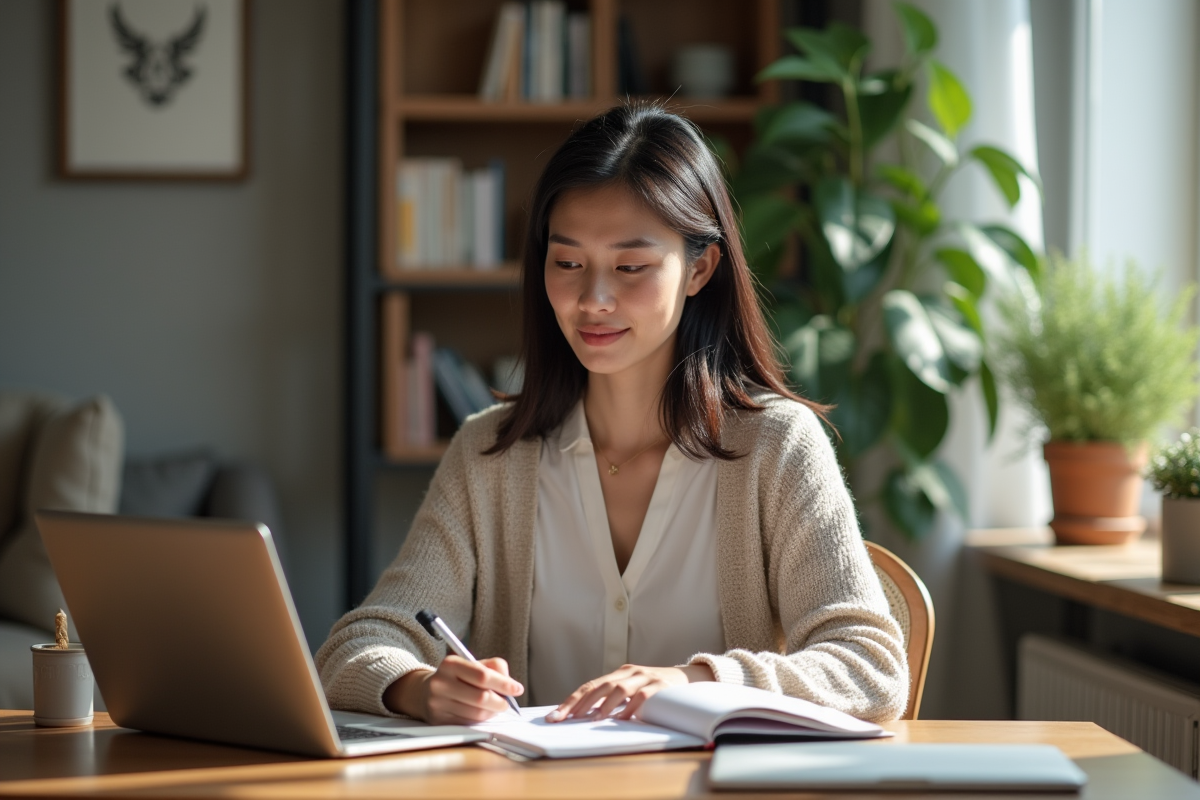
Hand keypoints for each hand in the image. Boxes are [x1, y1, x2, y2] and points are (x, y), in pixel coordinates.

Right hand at [385, 655, 523, 723]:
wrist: (426, 692)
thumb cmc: (458, 677)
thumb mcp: (473, 664)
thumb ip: (495, 667)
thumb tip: (511, 685)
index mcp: (450, 664)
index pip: (482, 675)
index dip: (503, 684)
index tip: (517, 689)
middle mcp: (441, 683)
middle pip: (481, 697)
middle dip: (500, 702)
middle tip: (507, 702)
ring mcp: (437, 704)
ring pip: (476, 714)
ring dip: (492, 712)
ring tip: (494, 707)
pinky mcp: (439, 721)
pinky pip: (468, 724)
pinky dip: (481, 720)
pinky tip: (481, 713)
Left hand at [546, 663, 714, 721]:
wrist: (689, 678)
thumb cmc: (656, 689)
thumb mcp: (633, 690)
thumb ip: (614, 699)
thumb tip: (587, 717)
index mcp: (619, 673)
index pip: (589, 686)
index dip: (570, 701)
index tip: (555, 716)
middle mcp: (628, 672)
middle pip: (597, 686)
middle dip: (577, 704)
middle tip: (563, 719)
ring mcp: (644, 676)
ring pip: (618, 689)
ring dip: (603, 705)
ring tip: (592, 719)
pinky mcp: (660, 685)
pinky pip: (642, 696)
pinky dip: (630, 707)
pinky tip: (622, 718)